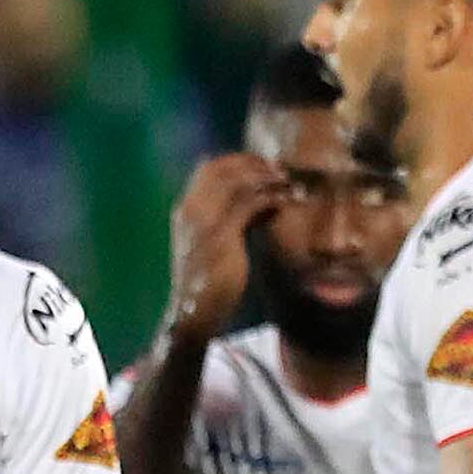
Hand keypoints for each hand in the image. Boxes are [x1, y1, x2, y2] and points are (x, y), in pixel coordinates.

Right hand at [163, 152, 282, 341]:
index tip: (262, 165)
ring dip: (266, 178)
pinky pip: (250, 205)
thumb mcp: (208, 243)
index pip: (209, 168)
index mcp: (185, 208)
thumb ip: (222, 219)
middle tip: (280, 170)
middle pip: (224, 168)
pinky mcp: (222, 237)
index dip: (237, 161)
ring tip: (287, 183)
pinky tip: (284, 203)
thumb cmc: (205, 282)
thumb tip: (252, 201)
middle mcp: (192, 209)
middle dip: (254, 164)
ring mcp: (205, 222)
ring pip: (239, 183)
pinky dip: (270, 199)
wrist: (192, 312)